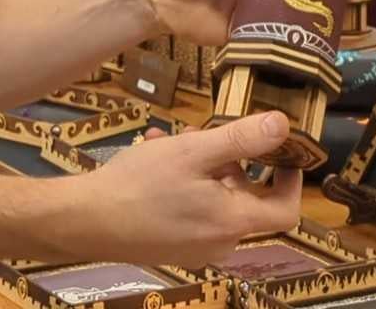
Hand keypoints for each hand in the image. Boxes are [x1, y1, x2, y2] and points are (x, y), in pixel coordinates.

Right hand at [66, 112, 303, 267]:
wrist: (84, 221)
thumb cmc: (139, 184)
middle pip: (245, 201)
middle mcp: (220, 243)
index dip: (292, 181)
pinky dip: (184, 185)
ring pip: (215, 202)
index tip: (285, 154)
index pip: (286, 211)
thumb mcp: (192, 152)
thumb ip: (241, 139)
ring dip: (202, 168)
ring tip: (171, 140)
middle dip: (232, 164)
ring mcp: (194, 248)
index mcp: (232, 223)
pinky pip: (192, 212)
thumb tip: (283, 125)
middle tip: (207, 135)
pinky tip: (154, 155)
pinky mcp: (171, 247)